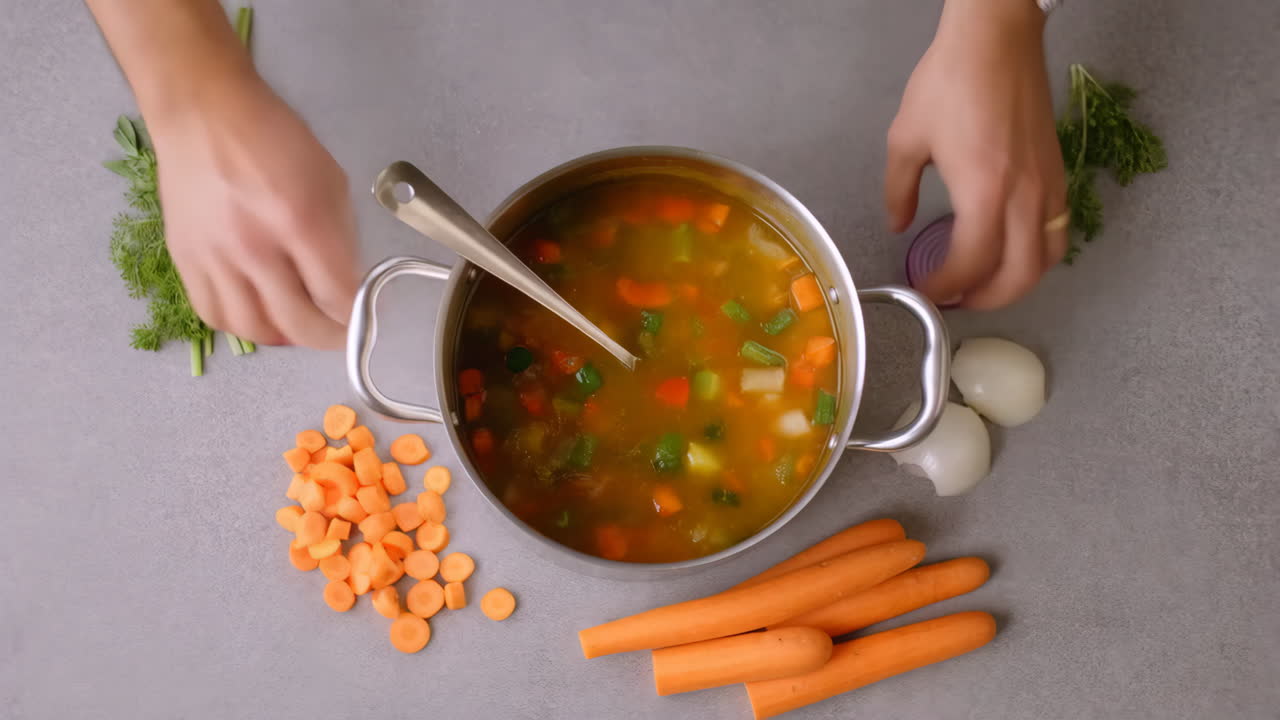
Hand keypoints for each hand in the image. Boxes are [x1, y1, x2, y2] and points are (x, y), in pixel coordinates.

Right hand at [150, 77, 357, 348]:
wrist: (203, 113)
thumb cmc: (274, 138)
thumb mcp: (329, 179)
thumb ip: (341, 235)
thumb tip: (346, 281)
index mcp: (299, 221)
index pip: (335, 295)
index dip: (356, 315)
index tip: (362, 314)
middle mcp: (254, 246)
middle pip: (298, 324)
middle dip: (328, 337)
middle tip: (338, 332)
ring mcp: (215, 257)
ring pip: (253, 329)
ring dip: (284, 339)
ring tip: (299, 327)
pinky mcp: (184, 259)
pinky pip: (213, 314)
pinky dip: (241, 326)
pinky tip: (259, 316)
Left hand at [885, 0, 1066, 308]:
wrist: (996, 39)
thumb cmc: (951, 80)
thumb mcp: (906, 139)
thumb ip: (898, 190)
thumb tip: (899, 224)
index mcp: (984, 191)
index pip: (970, 263)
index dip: (944, 287)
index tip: (923, 291)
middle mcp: (1024, 196)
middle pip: (1019, 276)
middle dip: (986, 299)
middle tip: (955, 300)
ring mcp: (1048, 185)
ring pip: (1047, 258)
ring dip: (1017, 282)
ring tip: (984, 284)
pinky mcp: (1058, 172)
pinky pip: (1058, 229)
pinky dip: (1036, 254)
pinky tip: (1010, 249)